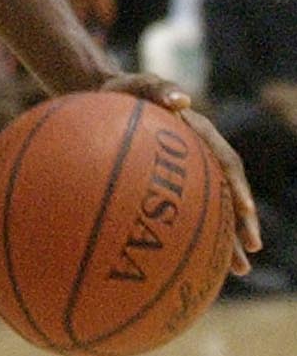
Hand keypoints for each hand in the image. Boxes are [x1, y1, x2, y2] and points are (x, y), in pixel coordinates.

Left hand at [100, 70, 260, 274]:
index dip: (237, 186)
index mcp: (199, 134)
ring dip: (227, 238)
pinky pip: (187, 213)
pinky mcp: (171, 186)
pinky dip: (194, 236)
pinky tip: (190, 264)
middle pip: (228, 192)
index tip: (244, 209)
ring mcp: (188, 172)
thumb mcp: (136, 84)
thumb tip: (182, 100)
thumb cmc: (121, 93)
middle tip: (251, 250)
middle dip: (242, 222)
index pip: (225, 162)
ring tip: (239, 270)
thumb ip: (158, 88)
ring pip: (213, 208)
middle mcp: (200, 155)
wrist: (105, 99)